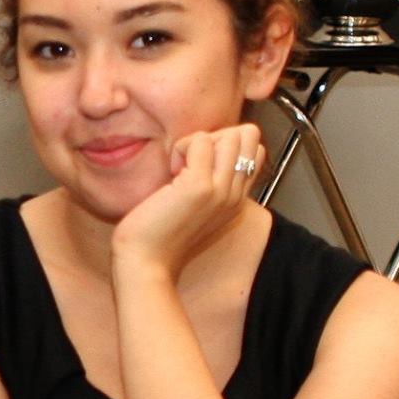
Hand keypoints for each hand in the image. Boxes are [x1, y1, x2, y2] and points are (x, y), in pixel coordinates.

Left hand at [111, 124, 263, 280]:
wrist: (145, 263)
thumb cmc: (157, 235)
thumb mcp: (192, 205)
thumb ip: (206, 180)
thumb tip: (203, 148)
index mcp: (236, 201)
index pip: (253, 150)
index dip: (224, 145)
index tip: (197, 166)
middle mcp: (235, 195)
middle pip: (248, 136)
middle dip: (216, 137)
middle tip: (189, 162)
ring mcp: (222, 190)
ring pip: (231, 135)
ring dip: (198, 142)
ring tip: (179, 169)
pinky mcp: (201, 186)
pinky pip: (201, 140)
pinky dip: (181, 148)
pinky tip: (170, 174)